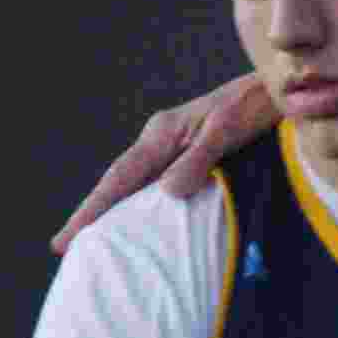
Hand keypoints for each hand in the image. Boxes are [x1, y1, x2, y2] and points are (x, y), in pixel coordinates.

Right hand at [51, 72, 275, 253]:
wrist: (273, 92)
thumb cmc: (251, 110)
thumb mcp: (225, 133)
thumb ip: (197, 160)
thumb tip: (167, 192)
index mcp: (160, 134)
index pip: (119, 178)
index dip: (92, 208)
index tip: (68, 236)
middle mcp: (159, 139)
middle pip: (117, 182)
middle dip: (91, 212)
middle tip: (64, 246)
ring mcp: (171, 145)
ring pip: (134, 183)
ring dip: (113, 209)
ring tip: (93, 239)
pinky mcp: (187, 152)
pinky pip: (153, 182)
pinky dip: (139, 202)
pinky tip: (139, 219)